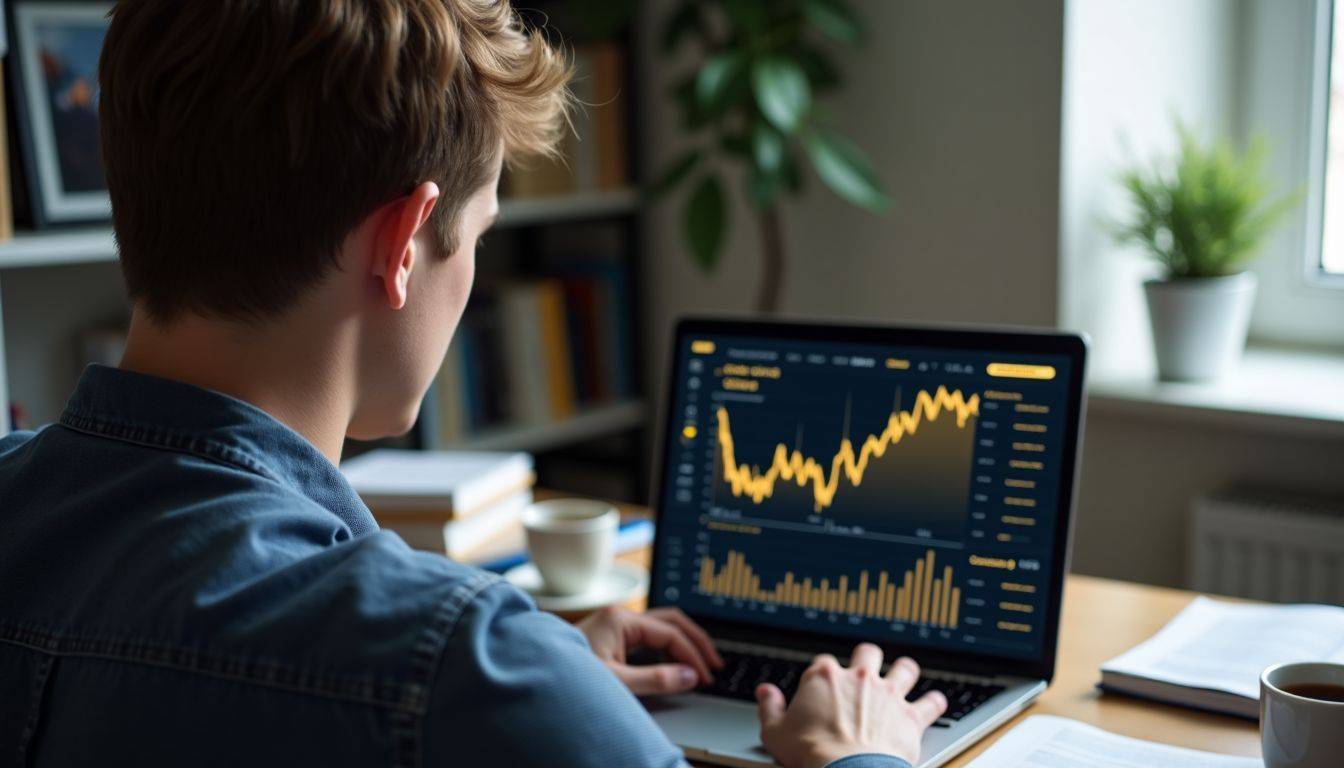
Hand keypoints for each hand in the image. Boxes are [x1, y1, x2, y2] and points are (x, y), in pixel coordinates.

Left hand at [577, 606, 723, 695]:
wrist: (536, 676)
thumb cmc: (568, 678)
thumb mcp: (616, 682)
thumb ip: (656, 679)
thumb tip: (690, 676)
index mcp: (621, 620)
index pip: (669, 633)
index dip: (691, 655)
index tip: (705, 677)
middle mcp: (620, 616)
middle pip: (672, 620)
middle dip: (696, 641)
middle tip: (715, 664)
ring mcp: (616, 624)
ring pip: (663, 624)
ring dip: (685, 640)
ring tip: (703, 661)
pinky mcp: (614, 636)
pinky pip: (651, 634)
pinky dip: (669, 645)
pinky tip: (678, 660)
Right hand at [755, 644, 946, 767]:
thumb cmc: (812, 754)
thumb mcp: (775, 732)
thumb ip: (769, 708)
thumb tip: (765, 693)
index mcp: (824, 677)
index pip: (823, 663)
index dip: (822, 675)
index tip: (822, 688)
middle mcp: (859, 678)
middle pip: (868, 653)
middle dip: (867, 659)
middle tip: (865, 669)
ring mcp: (888, 694)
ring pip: (904, 668)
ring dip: (905, 671)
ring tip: (904, 673)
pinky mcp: (911, 716)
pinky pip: (931, 702)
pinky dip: (933, 702)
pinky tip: (934, 702)